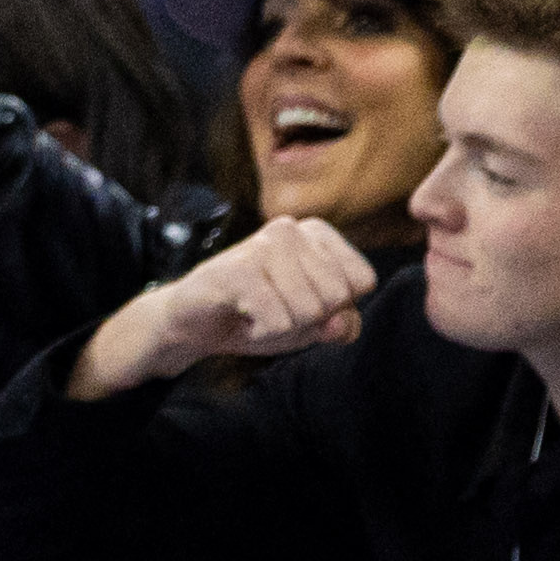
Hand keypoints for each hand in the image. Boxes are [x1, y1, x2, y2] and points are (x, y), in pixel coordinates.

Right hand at [74, 215, 375, 398]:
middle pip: (336, 296)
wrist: (197, 323)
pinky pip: (278, 319)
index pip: (362, 279)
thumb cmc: (261, 314)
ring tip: (257, 312)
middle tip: (276, 309)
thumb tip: (340, 322)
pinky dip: (262, 332)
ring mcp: (259, 244)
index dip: (338, 306)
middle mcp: (289, 228)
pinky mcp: (235, 268)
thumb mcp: (313, 323)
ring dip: (282, 327)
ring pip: (309, 309)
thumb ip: (342, 323)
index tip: (303, 302)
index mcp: (315, 232)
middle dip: (309, 318)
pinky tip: (242, 317)